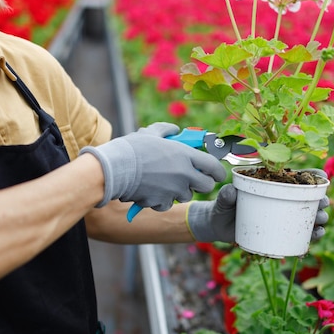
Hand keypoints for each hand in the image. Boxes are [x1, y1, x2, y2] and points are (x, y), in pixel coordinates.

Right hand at [80, 123, 226, 209]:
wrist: (115, 168)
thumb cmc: (132, 148)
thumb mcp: (151, 132)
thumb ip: (167, 129)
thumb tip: (174, 130)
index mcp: (185, 155)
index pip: (214, 167)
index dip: (218, 172)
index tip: (217, 174)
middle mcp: (184, 174)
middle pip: (207, 186)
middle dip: (202, 183)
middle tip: (192, 179)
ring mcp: (173, 190)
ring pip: (187, 196)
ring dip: (180, 191)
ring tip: (165, 181)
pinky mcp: (161, 202)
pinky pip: (169, 204)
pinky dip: (163, 199)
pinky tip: (152, 190)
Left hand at [187, 173, 329, 242]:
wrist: (219, 226)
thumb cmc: (223, 207)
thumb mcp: (223, 199)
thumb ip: (225, 195)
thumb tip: (230, 191)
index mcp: (272, 184)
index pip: (296, 177)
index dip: (313, 176)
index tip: (322, 178)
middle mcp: (282, 199)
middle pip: (309, 197)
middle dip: (321, 199)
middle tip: (323, 203)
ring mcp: (283, 216)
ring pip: (309, 215)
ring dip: (320, 217)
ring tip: (320, 220)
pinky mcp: (282, 233)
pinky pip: (302, 234)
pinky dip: (312, 235)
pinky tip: (317, 233)